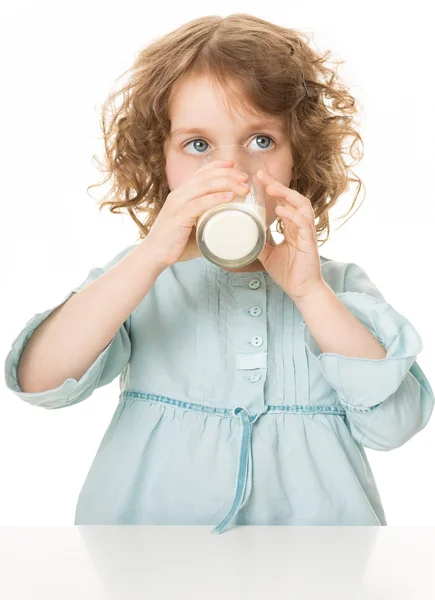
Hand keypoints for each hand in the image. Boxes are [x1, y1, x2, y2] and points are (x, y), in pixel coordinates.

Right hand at [145, 159, 250, 268]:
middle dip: (229, 174)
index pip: (201, 173)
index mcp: (182, 194)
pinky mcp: (179, 217)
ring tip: (244, 188)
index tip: (234, 166)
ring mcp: (178, 204)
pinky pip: (200, 203)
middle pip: (207, 176)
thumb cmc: (174, 244)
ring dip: (227, 184)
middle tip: (246, 179)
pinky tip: (230, 197)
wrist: (153, 255)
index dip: (218, 166)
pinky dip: (216, 198)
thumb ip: (208, 228)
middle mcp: (179, 195)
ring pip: (205, 186)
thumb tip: (228, 234)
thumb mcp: (194, 230)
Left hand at [256, 169, 324, 299]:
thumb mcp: (268, 255)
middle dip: (277, 185)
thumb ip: (259, 243)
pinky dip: (293, 215)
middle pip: (292, 197)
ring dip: (287, 195)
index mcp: (292, 226)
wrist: (302, 290)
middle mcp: (301, 225)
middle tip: (261, 175)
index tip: (258, 177)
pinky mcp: (310, 242)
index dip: (273, 188)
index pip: (284, 201)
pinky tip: (281, 210)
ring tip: (271, 189)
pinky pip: (304, 223)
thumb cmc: (289, 273)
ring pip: (302, 205)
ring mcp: (307, 233)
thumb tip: (241, 236)